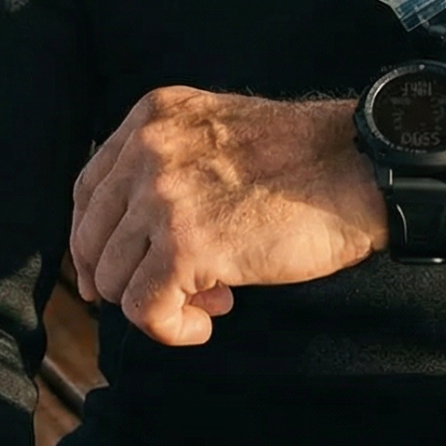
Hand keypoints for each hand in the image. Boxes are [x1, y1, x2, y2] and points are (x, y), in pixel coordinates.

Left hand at [69, 88, 385, 345]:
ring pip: (113, 279)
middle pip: (91, 238)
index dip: (93, 240)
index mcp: (152, 116)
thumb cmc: (305, 159)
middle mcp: (146, 150)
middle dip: (119, 279)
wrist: (357, 168)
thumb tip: (132, 236)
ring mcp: (162, 197)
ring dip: (157, 303)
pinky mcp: (184, 246)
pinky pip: (144, 309)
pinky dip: (170, 329)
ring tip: (211, 299)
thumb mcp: (218, 132)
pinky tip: (206, 324)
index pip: (88, 190)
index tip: (111, 271)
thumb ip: (171, 162)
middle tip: (169, 295)